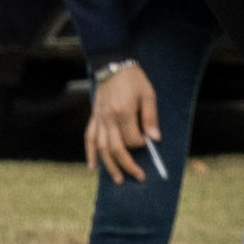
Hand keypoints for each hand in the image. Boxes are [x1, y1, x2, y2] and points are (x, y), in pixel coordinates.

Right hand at [82, 59, 163, 181]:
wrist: (111, 65)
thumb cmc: (133, 80)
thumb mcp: (148, 95)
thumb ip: (150, 117)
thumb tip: (154, 139)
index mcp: (123, 112)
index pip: (132, 138)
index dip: (142, 144)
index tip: (149, 143)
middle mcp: (108, 118)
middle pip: (116, 149)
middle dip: (127, 165)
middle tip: (138, 177)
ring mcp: (99, 119)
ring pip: (102, 148)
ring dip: (110, 165)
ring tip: (118, 179)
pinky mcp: (94, 118)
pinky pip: (90, 138)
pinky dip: (90, 154)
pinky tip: (93, 167)